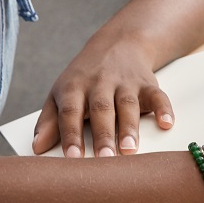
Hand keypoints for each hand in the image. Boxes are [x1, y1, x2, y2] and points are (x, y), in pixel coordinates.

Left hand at [32, 38, 174, 157]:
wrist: (118, 43)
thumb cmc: (84, 78)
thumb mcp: (61, 93)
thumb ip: (49, 121)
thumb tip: (36, 149)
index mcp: (74, 87)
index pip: (70, 112)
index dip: (70, 134)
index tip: (72, 158)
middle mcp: (99, 83)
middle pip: (101, 109)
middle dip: (103, 134)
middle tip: (104, 159)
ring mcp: (125, 82)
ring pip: (128, 104)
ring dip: (129, 127)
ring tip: (130, 150)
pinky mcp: (147, 83)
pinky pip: (157, 95)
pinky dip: (163, 108)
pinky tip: (167, 123)